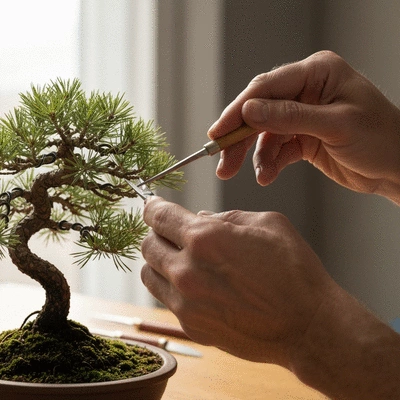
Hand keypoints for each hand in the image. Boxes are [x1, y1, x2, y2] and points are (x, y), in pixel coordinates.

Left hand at [141, 196, 337, 366]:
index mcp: (205, 238)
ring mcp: (186, 302)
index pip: (158, 216)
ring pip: (149, 273)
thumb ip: (228, 217)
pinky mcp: (191, 325)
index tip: (153, 206)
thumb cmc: (294, 272)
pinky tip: (193, 284)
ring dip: (159, 261)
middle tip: (171, 232)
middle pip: (147, 244)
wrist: (307, 326)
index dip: (152, 207)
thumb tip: (202, 218)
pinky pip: (165, 298)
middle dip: (157, 233)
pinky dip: (171, 286)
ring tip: (179, 258)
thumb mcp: (268, 224)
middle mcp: (187, 270)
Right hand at [208, 51, 399, 202]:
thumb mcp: (336, 125)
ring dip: (255, 156)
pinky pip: (276, 149)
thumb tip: (249, 111)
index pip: (266, 88)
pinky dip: (270, 163)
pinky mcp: (302, 138)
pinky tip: (268, 175)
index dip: (238, 110)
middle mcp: (306, 90)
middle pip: (259, 111)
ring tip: (257, 175)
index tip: (218, 132)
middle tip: (222, 159)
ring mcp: (302, 115)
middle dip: (240, 137)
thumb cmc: (381, 139)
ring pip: (264, 133)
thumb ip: (290, 117)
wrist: (398, 167)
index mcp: (316, 73)